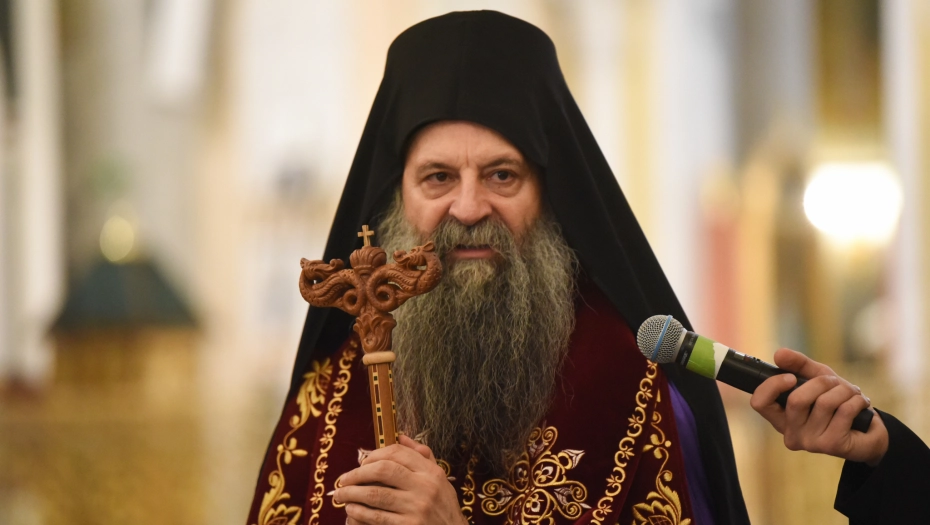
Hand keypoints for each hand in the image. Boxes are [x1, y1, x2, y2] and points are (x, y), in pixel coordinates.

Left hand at [335, 435, 467, 524]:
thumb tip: (401, 436)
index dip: (374, 454)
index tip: (361, 461)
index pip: (398, 453)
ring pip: (375, 494)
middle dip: (358, 473)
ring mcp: (416, 508)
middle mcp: (425, 487)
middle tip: (344, 478)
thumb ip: (422, 457)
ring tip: (340, 494)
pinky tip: (351, 509)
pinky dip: (360, 512)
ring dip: (352, 493)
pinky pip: (377, 517)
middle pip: (384, 470)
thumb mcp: (440, 479)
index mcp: (431, 472)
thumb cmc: (443, 507)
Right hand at [750, 348, 888, 466]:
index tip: (791, 378)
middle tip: (834, 382)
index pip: (759, 403)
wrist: (869, 430)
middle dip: (821, 382)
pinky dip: (856, 400)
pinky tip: (860, 404)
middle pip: (796, 400)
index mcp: (781, 418)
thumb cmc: (837, 403)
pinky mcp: (832, 446)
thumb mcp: (816, 378)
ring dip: (844, 390)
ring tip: (851, 393)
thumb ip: (797, 365)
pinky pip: (844, 411)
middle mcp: (791, 434)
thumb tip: (779, 354)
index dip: (772, 386)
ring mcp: (811, 443)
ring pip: (824, 403)